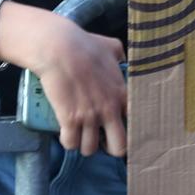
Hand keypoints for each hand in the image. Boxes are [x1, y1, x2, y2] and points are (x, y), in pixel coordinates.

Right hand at [3, 6, 127, 157]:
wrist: (59, 48)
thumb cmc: (85, 45)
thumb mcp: (111, 47)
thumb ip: (119, 56)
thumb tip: (120, 59)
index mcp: (122, 95)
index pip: (134, 124)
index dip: (127, 129)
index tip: (118, 127)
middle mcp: (109, 110)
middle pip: (118, 147)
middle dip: (110, 147)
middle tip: (100, 139)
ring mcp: (89, 117)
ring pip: (89, 149)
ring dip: (84, 144)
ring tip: (79, 134)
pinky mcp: (69, 120)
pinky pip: (70, 143)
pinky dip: (68, 141)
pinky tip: (66, 133)